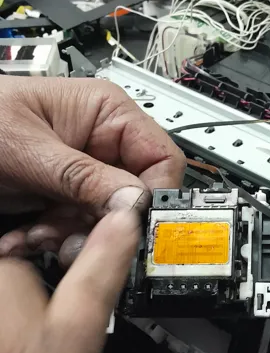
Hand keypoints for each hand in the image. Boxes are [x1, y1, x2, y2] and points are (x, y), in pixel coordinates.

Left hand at [0, 76, 184, 262]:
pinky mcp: (64, 194)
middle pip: (133, 196)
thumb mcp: (30, 151)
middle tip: (69, 238)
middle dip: (99, 222)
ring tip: (34, 236)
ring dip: (69, 236)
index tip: (134, 224)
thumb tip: (137, 203)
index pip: (162, 158)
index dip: (154, 195)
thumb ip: (86, 178)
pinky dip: (53, 239)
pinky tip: (26, 238)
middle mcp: (102, 142)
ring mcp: (84, 171)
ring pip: (105, 219)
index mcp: (107, 113)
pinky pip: (77, 226)